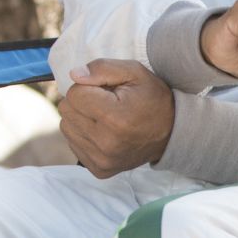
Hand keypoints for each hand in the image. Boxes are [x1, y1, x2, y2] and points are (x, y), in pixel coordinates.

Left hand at [60, 60, 174, 178]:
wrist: (171, 134)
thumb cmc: (152, 99)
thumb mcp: (135, 73)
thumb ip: (103, 68)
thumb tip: (74, 75)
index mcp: (115, 118)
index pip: (74, 94)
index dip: (88, 86)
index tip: (106, 91)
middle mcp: (106, 143)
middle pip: (66, 110)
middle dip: (82, 101)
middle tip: (105, 103)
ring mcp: (102, 160)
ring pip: (66, 127)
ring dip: (81, 118)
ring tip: (104, 118)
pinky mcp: (99, 169)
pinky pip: (73, 144)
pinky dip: (84, 135)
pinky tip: (103, 133)